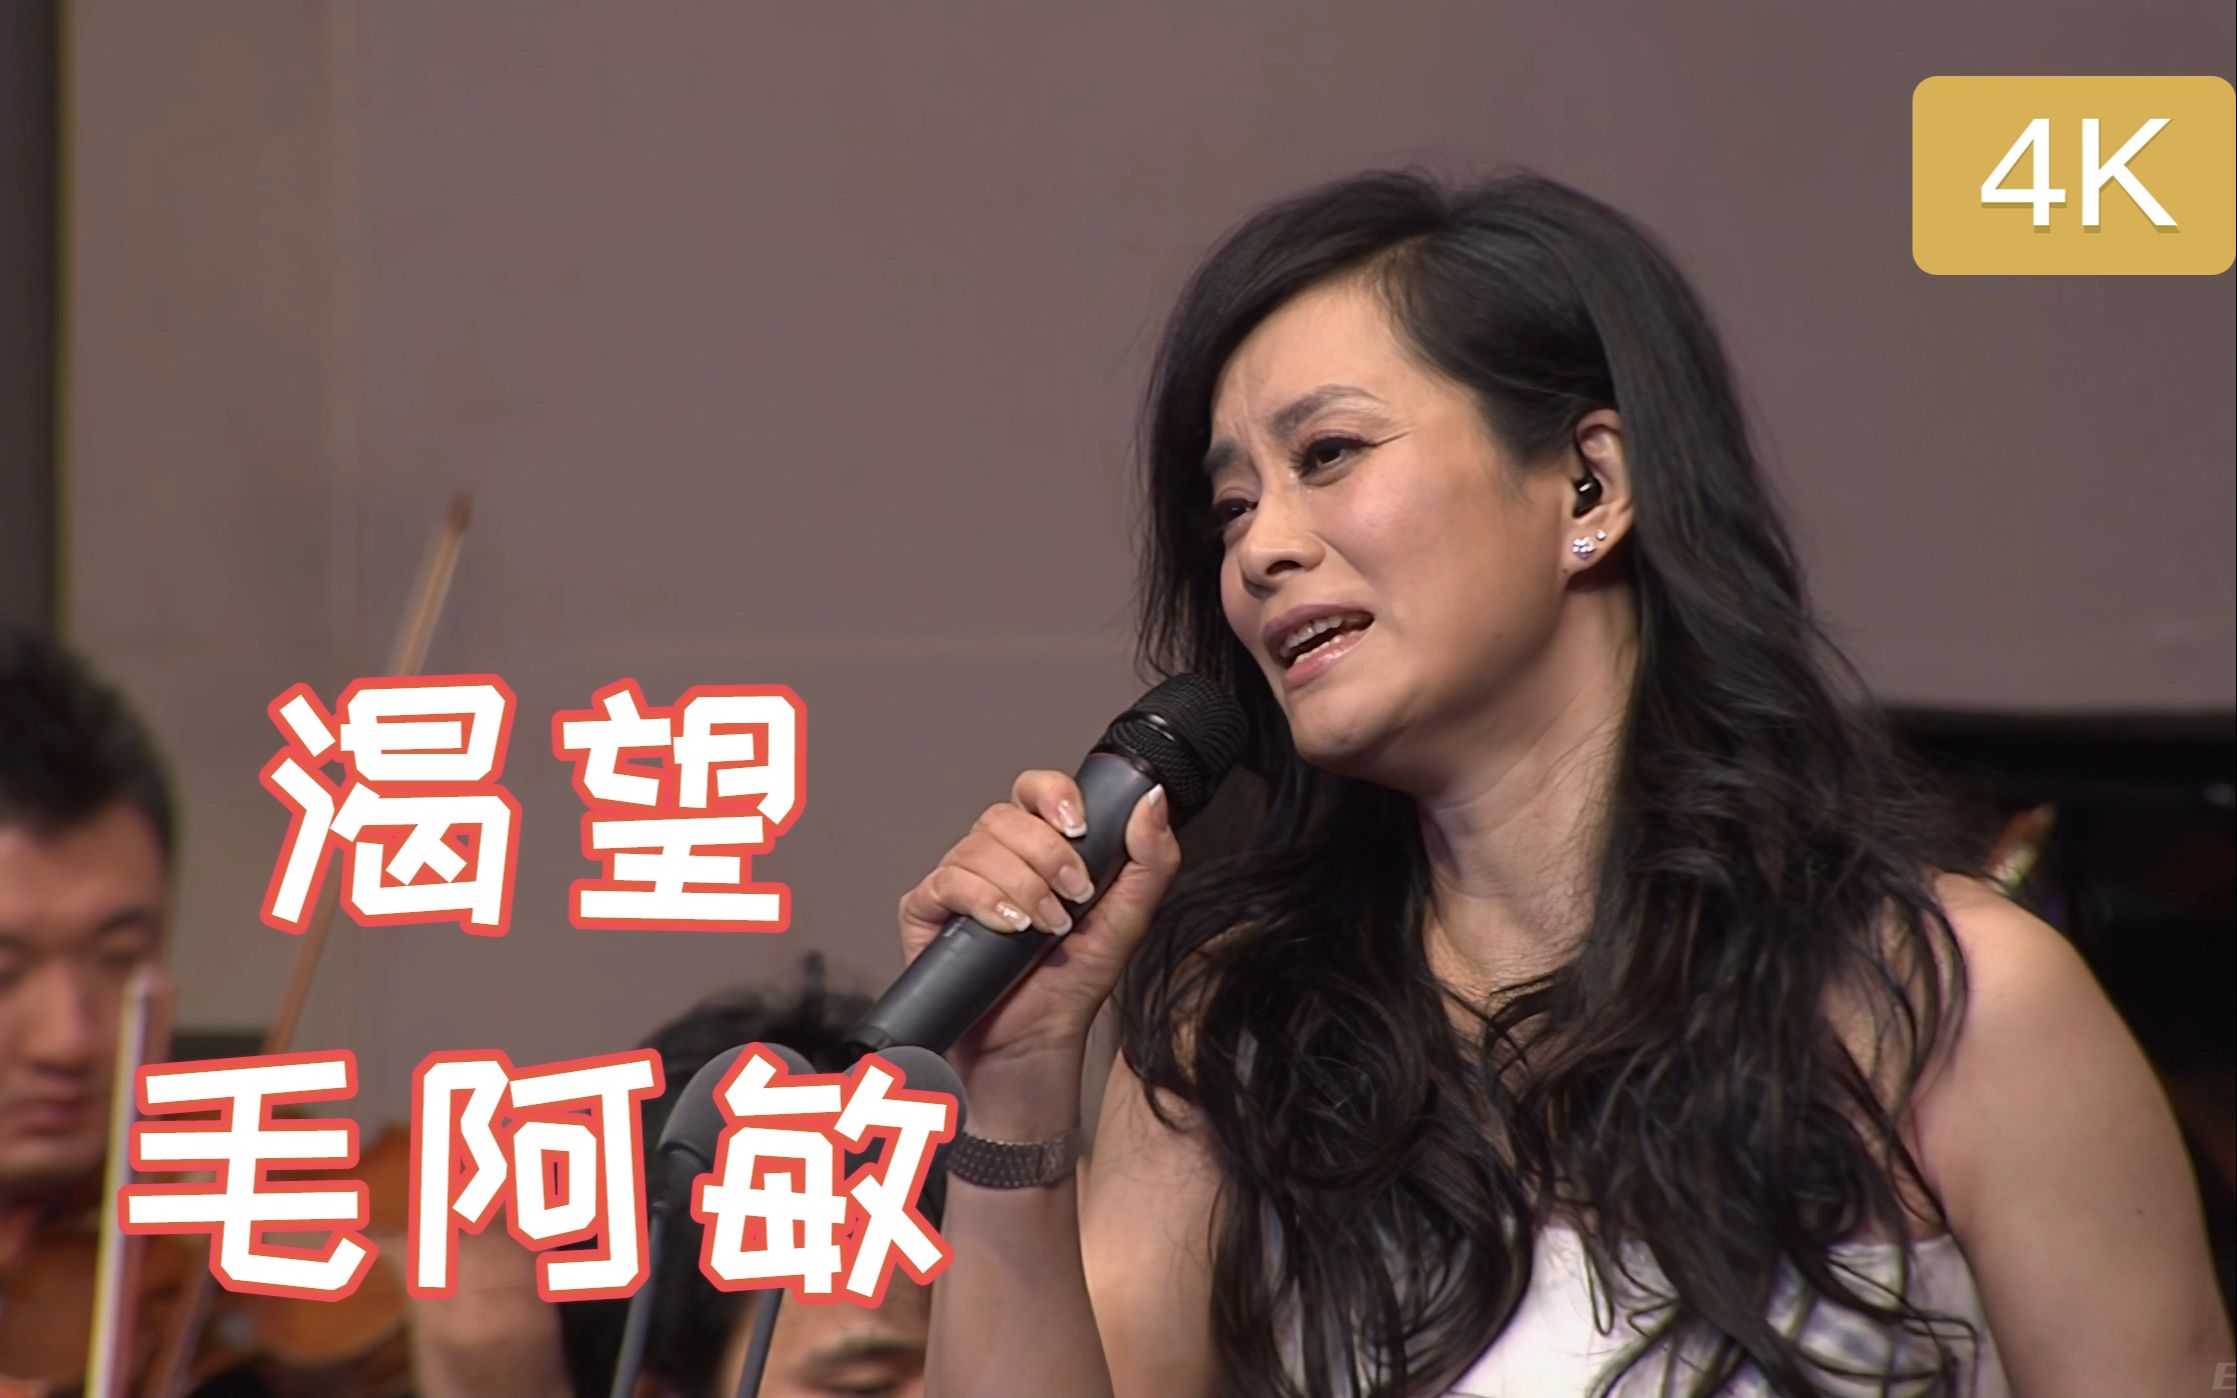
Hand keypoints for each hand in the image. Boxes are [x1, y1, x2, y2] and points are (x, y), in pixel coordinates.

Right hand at [897, 769, 1180, 1067]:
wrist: (1035, 1039)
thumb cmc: (1073, 982)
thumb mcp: (1130, 916)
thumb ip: (1151, 857)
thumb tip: (1151, 800)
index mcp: (1040, 845)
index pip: (1036, 789)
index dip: (1054, 795)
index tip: (1080, 828)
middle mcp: (996, 856)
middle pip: (1006, 815)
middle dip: (1048, 856)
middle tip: (1074, 897)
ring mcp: (959, 880)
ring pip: (978, 846)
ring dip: (1023, 887)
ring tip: (1045, 927)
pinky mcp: (928, 909)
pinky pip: (947, 882)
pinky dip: (984, 902)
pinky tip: (1009, 928)